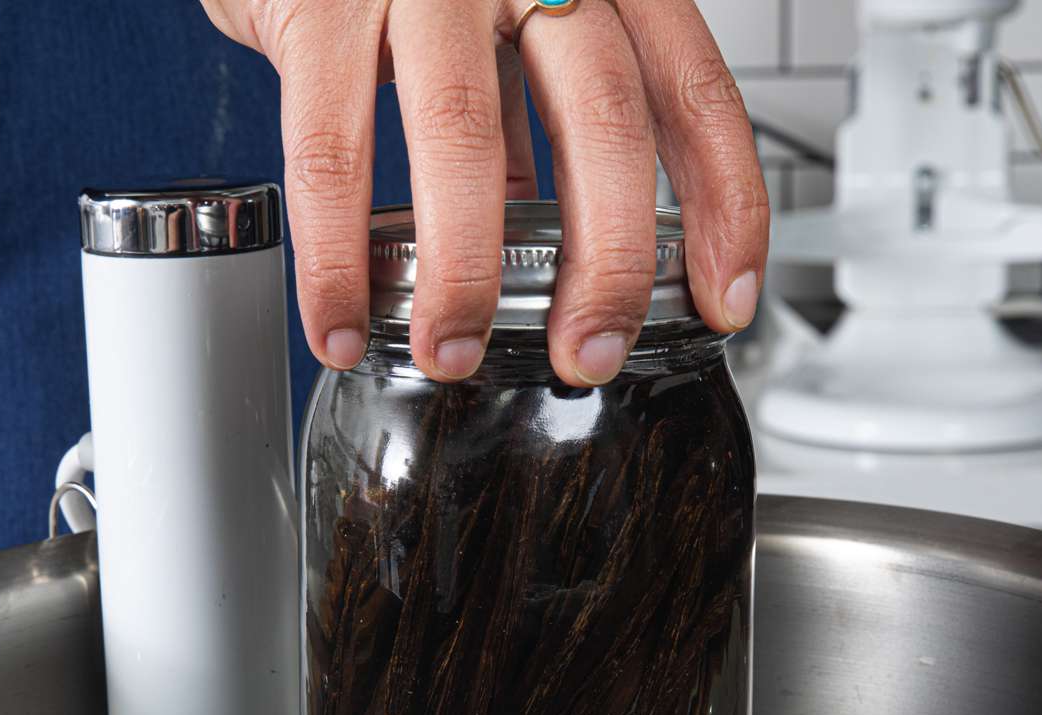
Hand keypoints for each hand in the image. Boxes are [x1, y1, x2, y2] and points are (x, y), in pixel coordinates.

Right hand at [200, 0, 768, 386]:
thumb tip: (552, 232)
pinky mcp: (317, 5)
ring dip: (465, 273)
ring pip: (463, 136)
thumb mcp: (501, 19)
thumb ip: (532, 107)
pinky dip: (337, 257)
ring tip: (455, 353)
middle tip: (592, 352)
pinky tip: (344, 322)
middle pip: (602, 115)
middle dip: (609, 262)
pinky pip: (329, 150)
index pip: (691, 88)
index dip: (723, 204)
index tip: (723, 297)